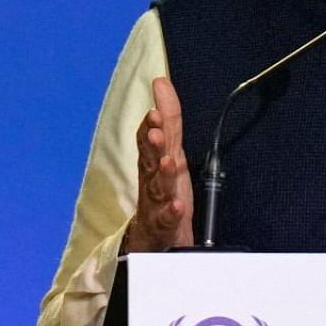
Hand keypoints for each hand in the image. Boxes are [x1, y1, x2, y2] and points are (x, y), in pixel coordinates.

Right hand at [125, 77, 193, 251]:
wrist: (155, 243)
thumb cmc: (163, 193)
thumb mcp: (170, 153)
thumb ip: (169, 121)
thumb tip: (162, 82)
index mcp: (154, 165)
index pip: (149, 142)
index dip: (151, 127)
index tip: (154, 111)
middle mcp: (152, 183)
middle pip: (150, 162)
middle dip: (153, 145)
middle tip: (155, 130)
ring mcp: (156, 206)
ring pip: (157, 189)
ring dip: (162, 174)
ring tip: (168, 162)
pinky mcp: (163, 229)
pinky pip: (166, 221)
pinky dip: (170, 213)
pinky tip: (176, 206)